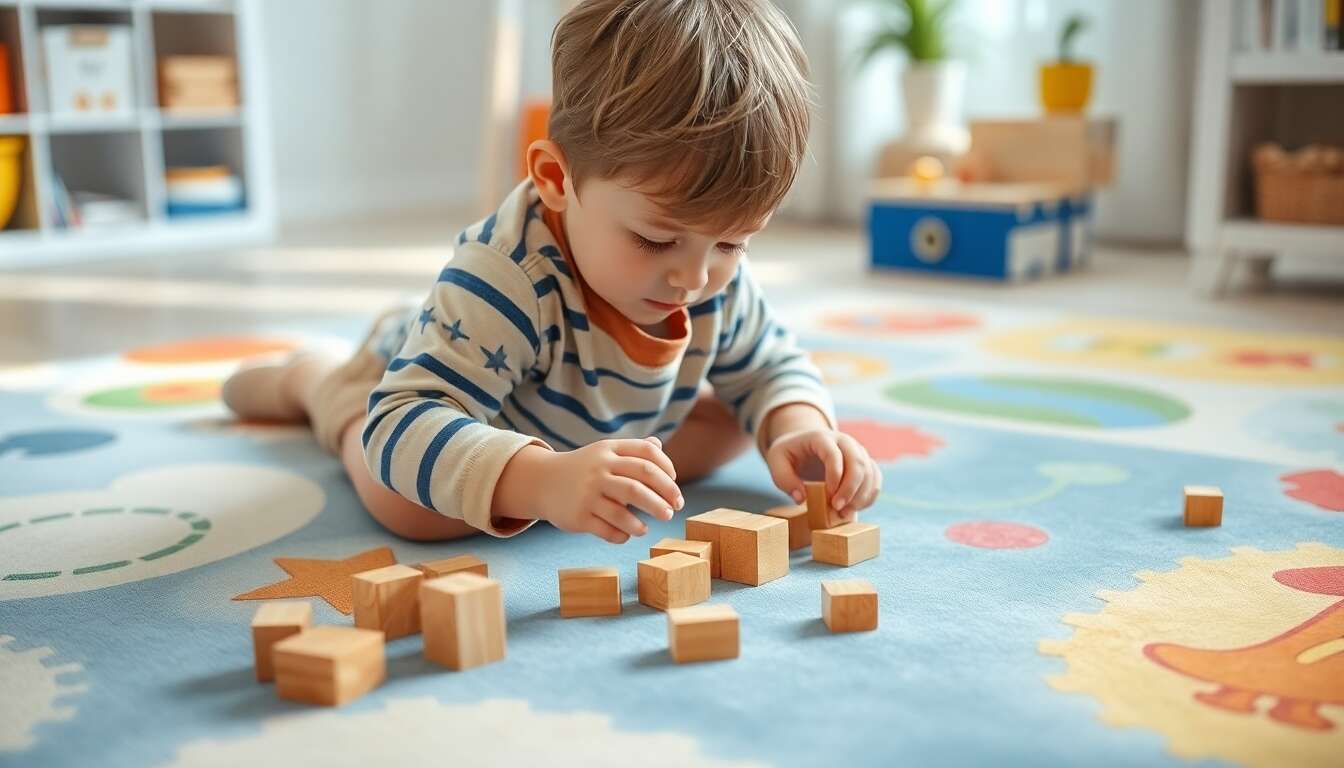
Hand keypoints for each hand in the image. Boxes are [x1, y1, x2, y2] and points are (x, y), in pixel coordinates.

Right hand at [535, 436, 682, 543]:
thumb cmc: (584, 469)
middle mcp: (598, 470)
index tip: (674, 484)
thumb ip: (632, 451)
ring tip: (647, 528)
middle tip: (674, 509)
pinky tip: (628, 534)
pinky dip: (622, 535)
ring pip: (622, 511)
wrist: (542, 481)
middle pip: (638, 484)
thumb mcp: (604, 453)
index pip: (646, 454)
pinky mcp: (578, 517)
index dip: (666, 469)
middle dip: (662, 498)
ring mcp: (587, 494)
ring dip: (642, 522)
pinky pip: (607, 530)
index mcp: (609, 450)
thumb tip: (659, 446)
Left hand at [764, 429, 880, 519]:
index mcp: (821, 437)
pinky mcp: (865, 463)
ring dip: (861, 495)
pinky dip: (869, 495)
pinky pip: (875, 478)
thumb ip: (784, 479)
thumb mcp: (776, 461)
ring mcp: (857, 451)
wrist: (804, 443)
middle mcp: (844, 441)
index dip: (834, 477)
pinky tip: (854, 508)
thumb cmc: (789, 453)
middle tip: (838, 509)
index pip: (834, 455)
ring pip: (869, 471)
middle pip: (858, 462)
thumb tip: (802, 498)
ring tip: (844, 513)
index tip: (828, 497)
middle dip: (850, 489)